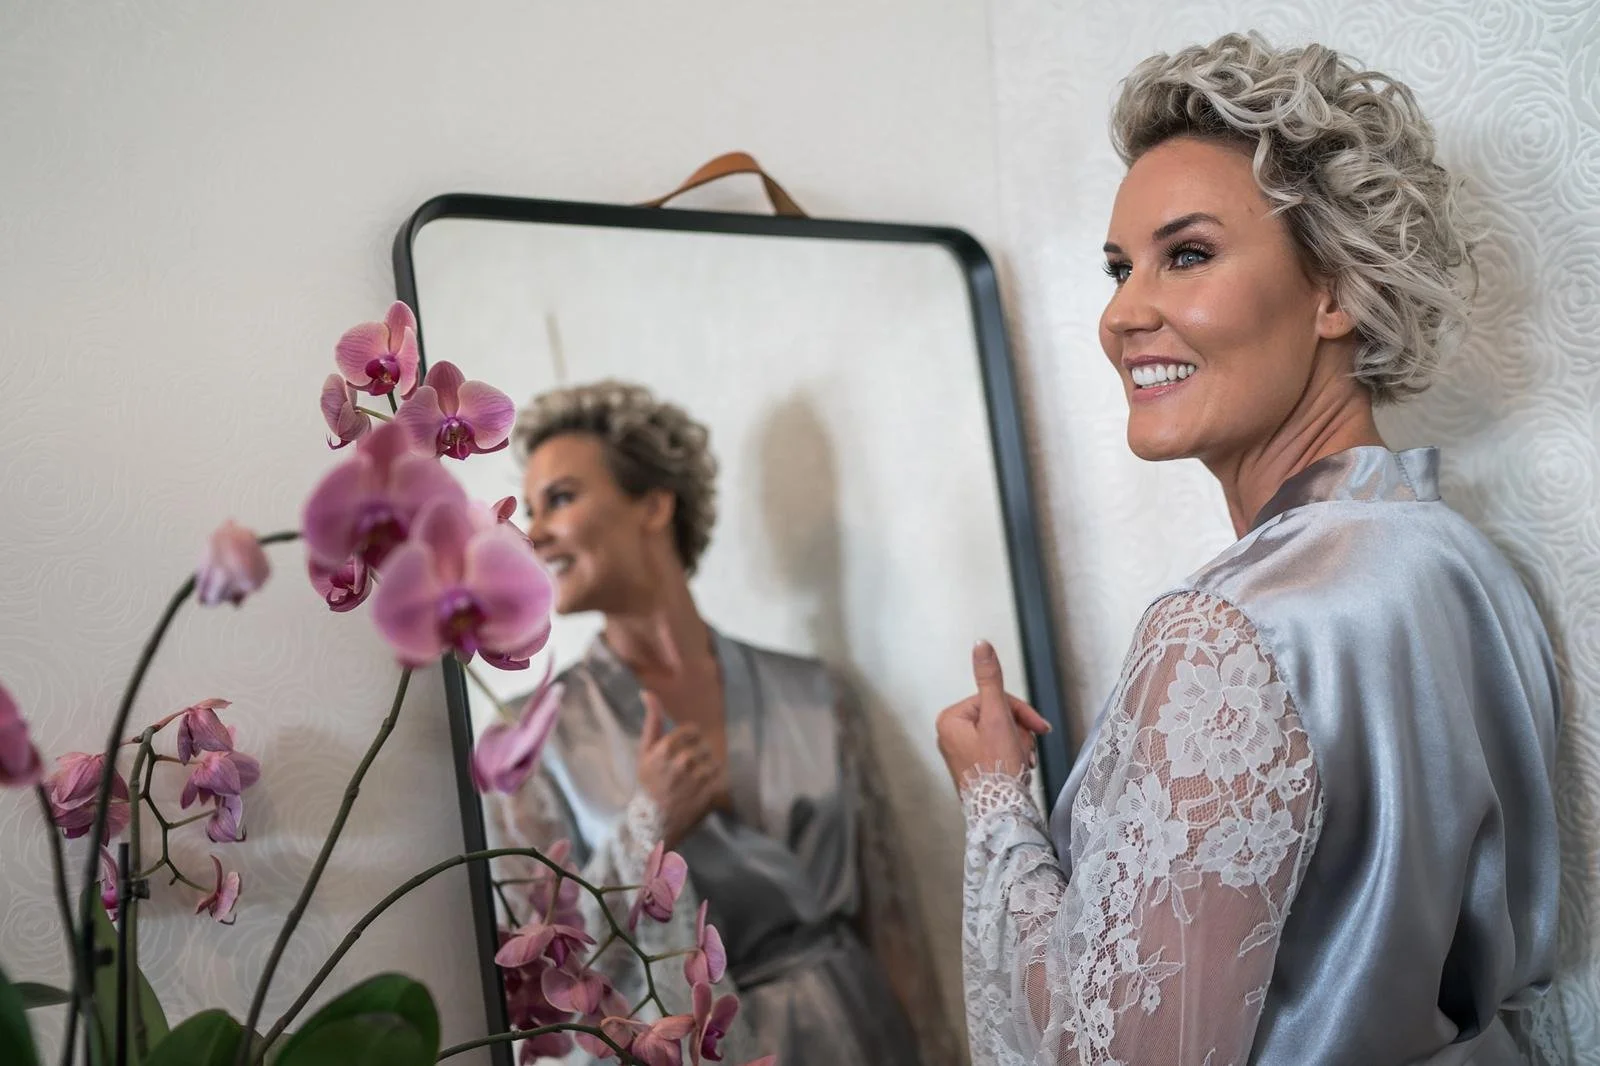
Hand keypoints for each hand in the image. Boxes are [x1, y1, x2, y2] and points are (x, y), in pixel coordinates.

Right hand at [636, 691, 725, 847]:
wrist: (654, 822)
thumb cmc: (648, 784)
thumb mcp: (644, 751)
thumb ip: (651, 722)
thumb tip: (648, 692)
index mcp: (664, 749)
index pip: (691, 731)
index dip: (689, 740)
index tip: (683, 751)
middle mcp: (681, 762)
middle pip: (703, 746)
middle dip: (697, 756)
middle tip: (686, 771)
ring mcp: (696, 779)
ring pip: (713, 761)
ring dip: (706, 769)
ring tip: (693, 782)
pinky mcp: (709, 793)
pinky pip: (719, 777)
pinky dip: (714, 782)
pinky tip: (701, 790)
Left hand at [935, 641, 1051, 790]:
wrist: (1001, 813)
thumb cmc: (998, 769)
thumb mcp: (998, 717)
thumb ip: (991, 679)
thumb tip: (981, 644)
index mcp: (951, 719)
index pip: (995, 699)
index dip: (1020, 712)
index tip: (1039, 728)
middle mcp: (950, 734)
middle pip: (998, 716)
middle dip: (1019, 731)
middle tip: (1027, 750)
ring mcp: (960, 752)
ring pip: (1001, 733)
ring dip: (1019, 744)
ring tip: (1023, 762)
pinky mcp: (972, 767)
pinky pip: (997, 750)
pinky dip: (1013, 756)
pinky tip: (1020, 769)